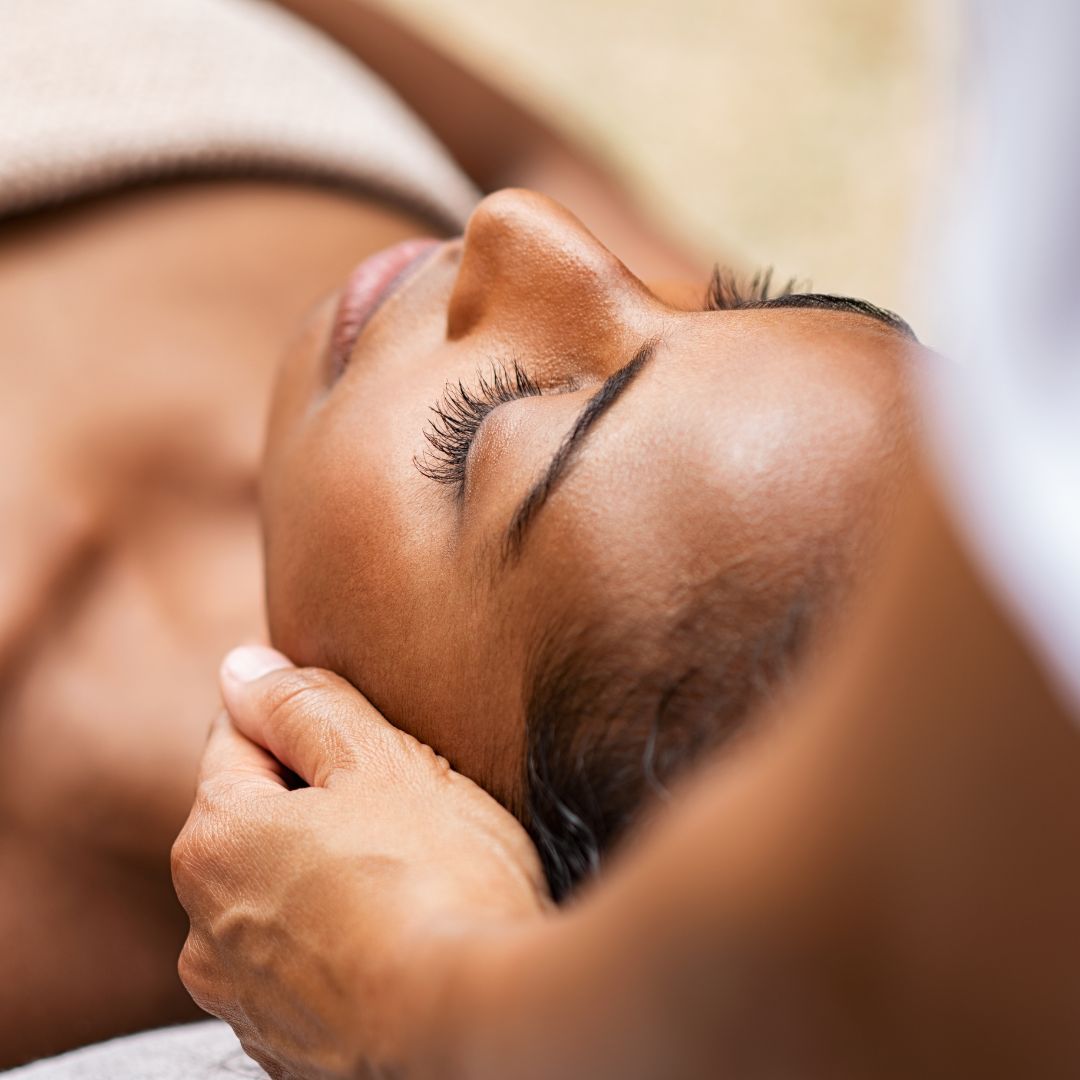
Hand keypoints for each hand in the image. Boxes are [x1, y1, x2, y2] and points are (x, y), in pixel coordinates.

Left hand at [172, 646, 548, 1079]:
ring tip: (407, 875)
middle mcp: (204, 924)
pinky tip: (399, 933)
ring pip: (278, 893)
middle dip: (313, 799)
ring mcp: (241, 995)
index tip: (357, 733)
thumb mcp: (377, 761)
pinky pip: (302, 959)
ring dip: (323, 872)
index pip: (237, 738)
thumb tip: (242, 667)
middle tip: (399, 804)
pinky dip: (337, 937)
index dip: (299, 721)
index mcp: (216, 838)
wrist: (476, 1026)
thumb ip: (302, 705)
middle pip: (255, 819)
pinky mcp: (283, 1044)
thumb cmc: (434, 879)